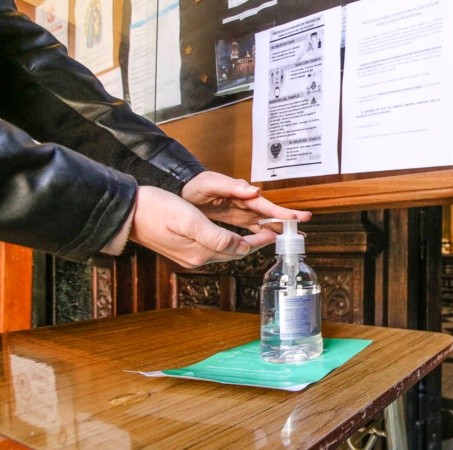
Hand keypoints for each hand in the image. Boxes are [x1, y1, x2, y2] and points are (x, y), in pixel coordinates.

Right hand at [129, 186, 269, 267]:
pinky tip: (231, 236)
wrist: (127, 213)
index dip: (259, 241)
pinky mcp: (183, 250)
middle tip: (272, 234)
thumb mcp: (189, 220)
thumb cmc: (156, 210)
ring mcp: (189, 256)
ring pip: (224, 251)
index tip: (274, 233)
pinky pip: (213, 248)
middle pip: (234, 252)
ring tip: (257, 235)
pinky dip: (227, 242)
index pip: (239, 248)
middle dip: (255, 244)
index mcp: (201, 251)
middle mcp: (197, 258)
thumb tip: (241, 246)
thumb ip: (217, 235)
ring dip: (242, 244)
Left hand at [181, 171, 310, 238]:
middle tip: (305, 224)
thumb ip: (232, 186)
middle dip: (288, 219)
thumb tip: (254, 190)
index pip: (265, 204)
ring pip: (265, 221)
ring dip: (280, 228)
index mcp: (242, 194)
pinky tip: (274, 239)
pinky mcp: (236, 218)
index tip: (295, 217)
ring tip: (296, 235)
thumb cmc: (195, 184)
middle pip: (270, 213)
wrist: (181, 189)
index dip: (280, 212)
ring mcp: (242, 211)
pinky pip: (254, 227)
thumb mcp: (211, 183)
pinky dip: (265, 233)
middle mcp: (245, 202)